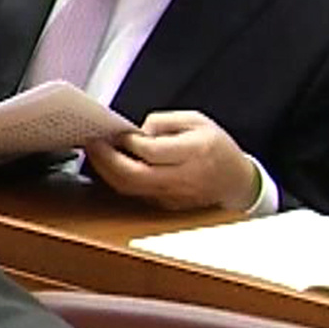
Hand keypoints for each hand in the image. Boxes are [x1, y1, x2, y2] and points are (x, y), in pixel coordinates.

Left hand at [84, 111, 261, 211]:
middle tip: (92, 143)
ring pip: (130, 188)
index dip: (129, 143)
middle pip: (134, 176)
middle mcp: (183, 178)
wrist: (235, 181)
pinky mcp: (165, 206)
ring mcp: (173, 196)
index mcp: (195, 152)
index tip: (116, 132)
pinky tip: (111, 165)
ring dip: (107, 171)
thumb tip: (135, 131)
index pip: (153, 152)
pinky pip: (135, 194)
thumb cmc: (215, 146)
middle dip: (106, 159)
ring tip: (96, 152)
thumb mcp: (196, 121)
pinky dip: (119, 180)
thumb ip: (164, 122)